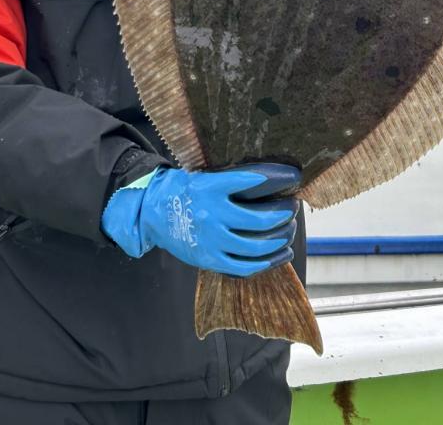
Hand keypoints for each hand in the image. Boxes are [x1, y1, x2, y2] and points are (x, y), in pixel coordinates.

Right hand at [101, 163, 300, 276]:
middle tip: (292, 208)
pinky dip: (265, 262)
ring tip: (288, 231)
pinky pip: (243, 266)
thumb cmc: (180, 190)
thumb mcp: (202, 176)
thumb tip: (267, 181)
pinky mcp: (209, 259)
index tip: (292, 177)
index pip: (251, 181)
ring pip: (255, 247)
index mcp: (210, 187)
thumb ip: (229, 181)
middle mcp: (212, 215)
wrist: (150, 212)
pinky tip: (278, 254)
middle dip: (282, 214)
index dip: (276, 178)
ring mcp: (211, 241)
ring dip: (278, 239)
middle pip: (259, 220)